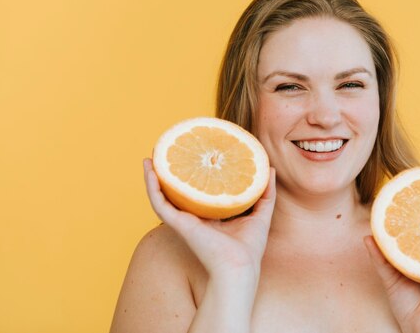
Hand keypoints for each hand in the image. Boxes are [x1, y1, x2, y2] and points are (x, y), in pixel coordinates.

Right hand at [143, 158, 276, 282]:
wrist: (239, 267)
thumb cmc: (249, 248)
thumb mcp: (261, 214)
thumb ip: (265, 192)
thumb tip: (270, 168)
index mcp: (209, 217)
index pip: (196, 192)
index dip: (191, 175)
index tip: (191, 155)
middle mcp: (193, 217)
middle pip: (175, 192)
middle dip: (168, 174)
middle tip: (164, 152)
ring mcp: (183, 220)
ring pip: (161, 196)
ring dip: (152, 177)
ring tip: (149, 158)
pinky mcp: (178, 223)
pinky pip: (159, 204)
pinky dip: (151, 187)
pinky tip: (149, 171)